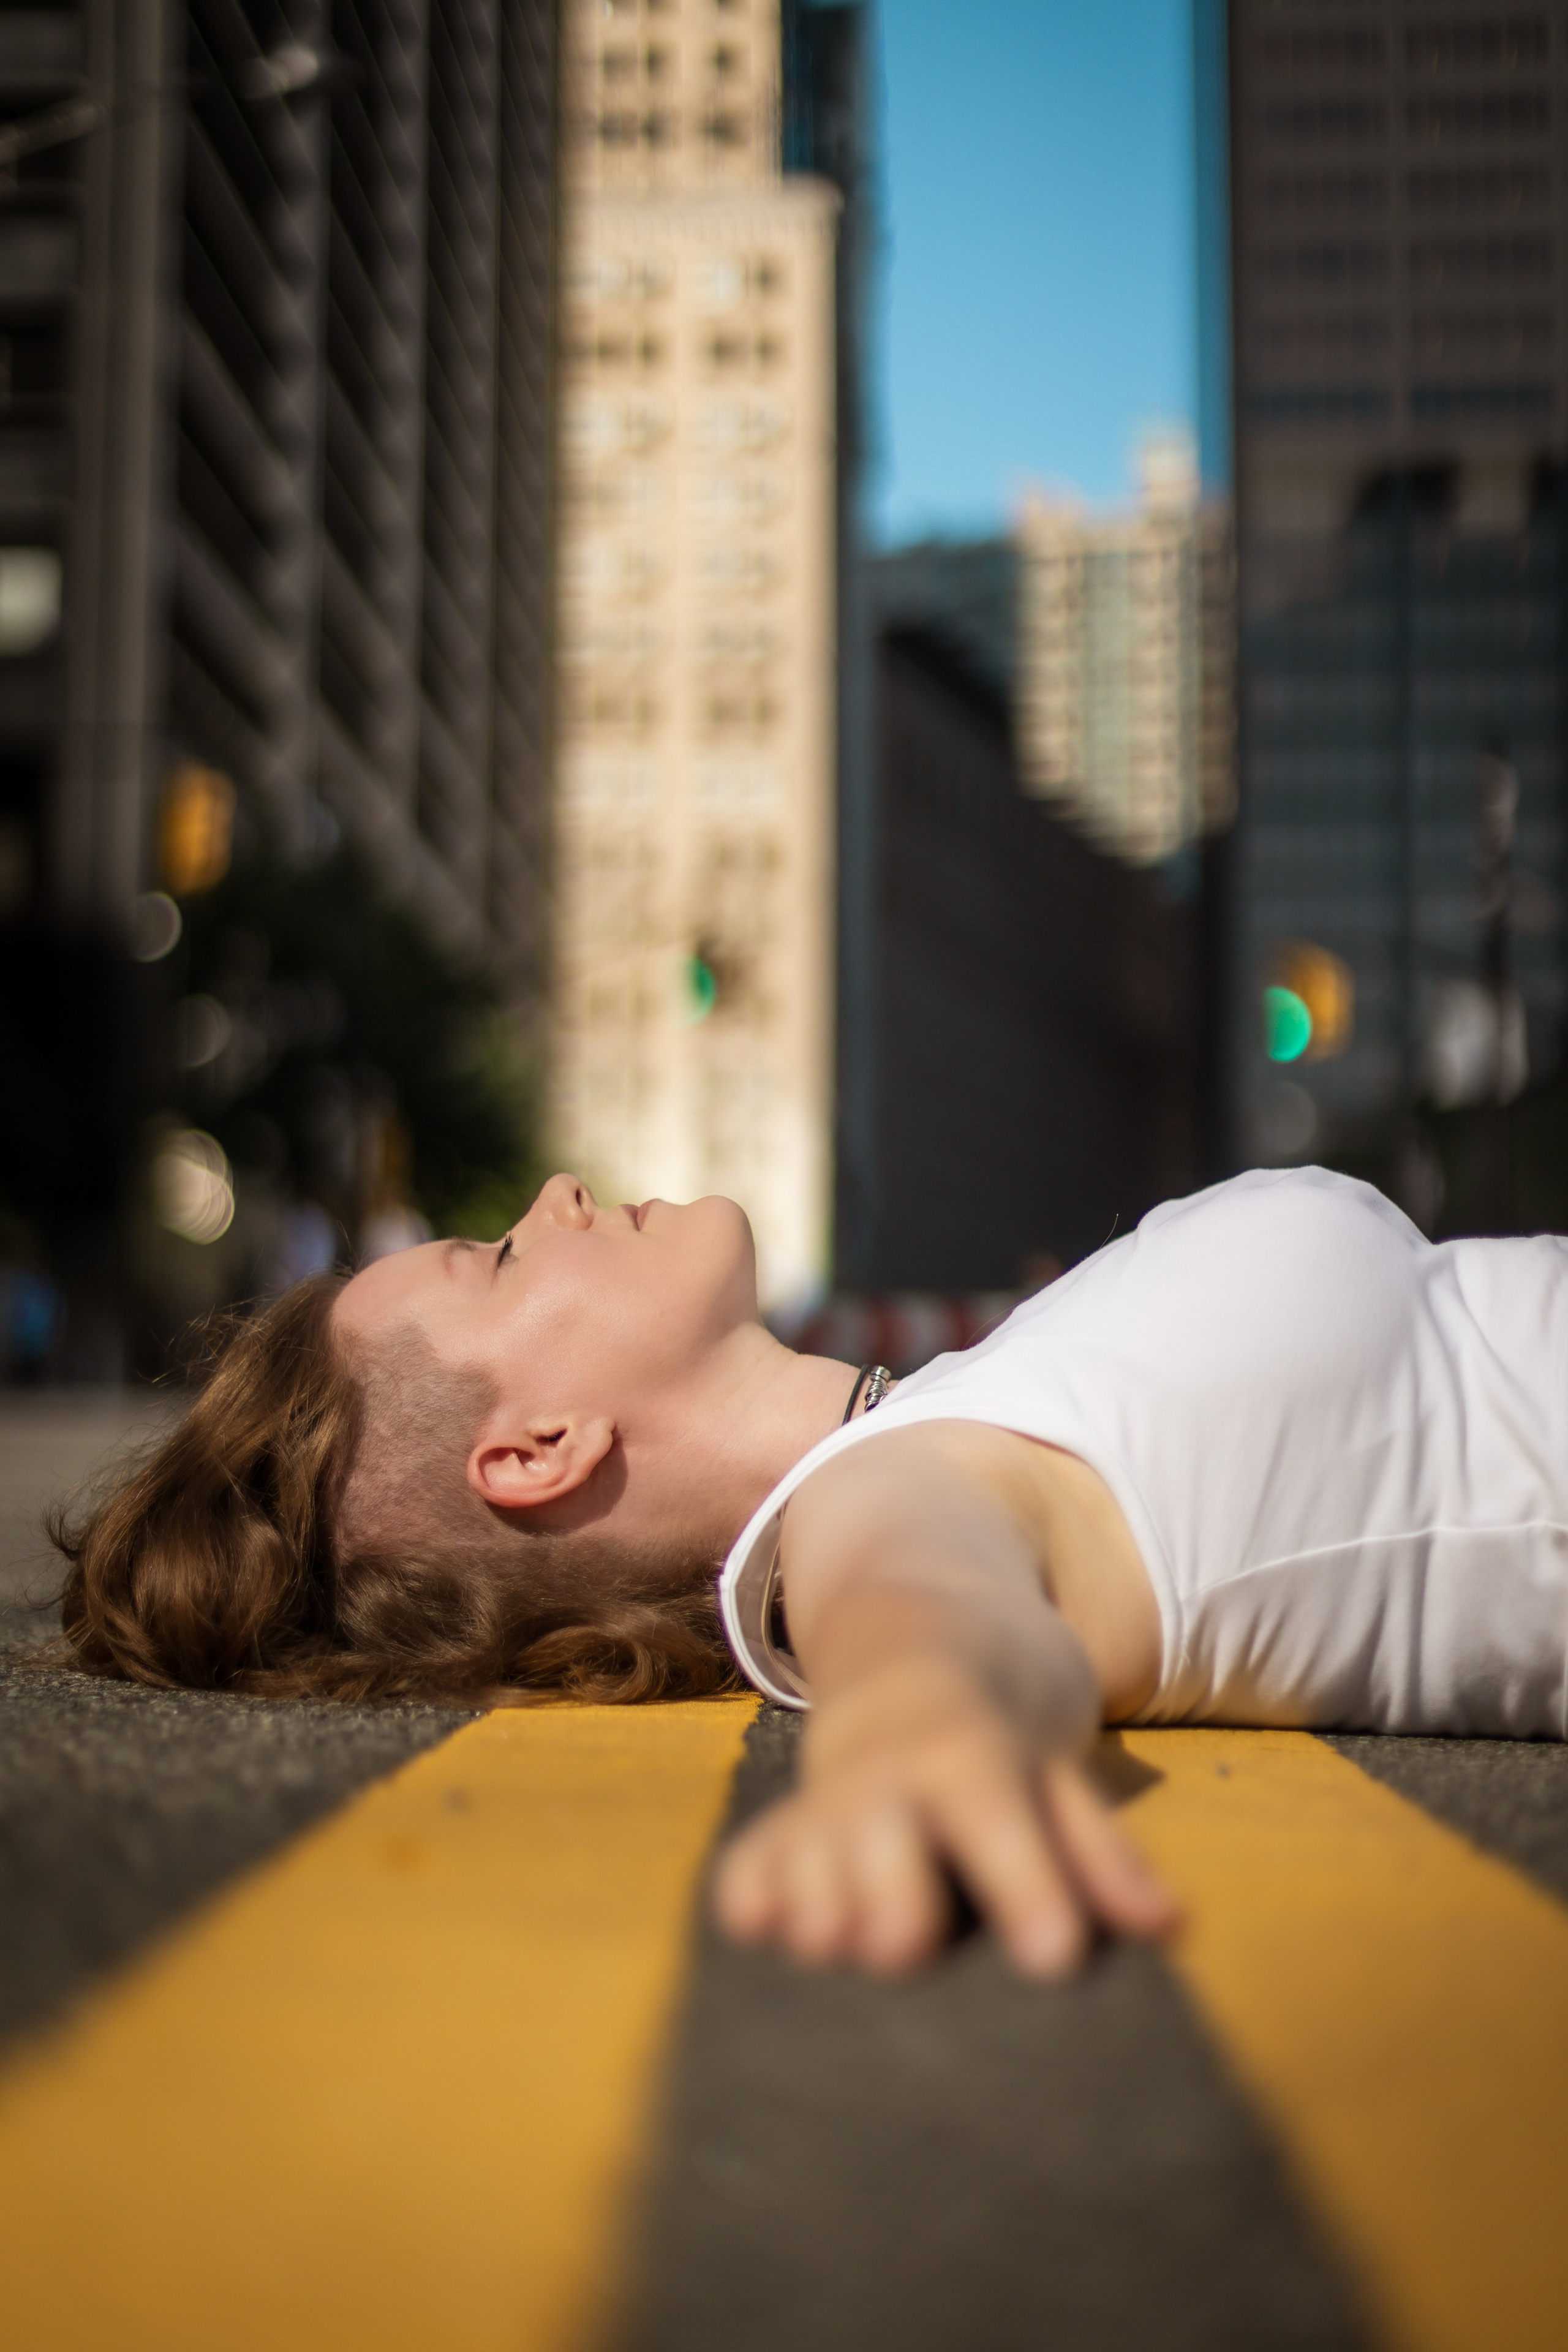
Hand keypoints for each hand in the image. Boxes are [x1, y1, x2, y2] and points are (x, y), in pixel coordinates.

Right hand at [712, 1658, 1178, 1978]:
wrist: (909, 1649)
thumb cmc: (1000, 1736)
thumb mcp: (1058, 1774)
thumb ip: (1103, 1853)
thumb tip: (1169, 1928)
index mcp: (969, 1758)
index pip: (995, 1818)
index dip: (1025, 1885)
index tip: (1054, 1958)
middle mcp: (887, 1780)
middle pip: (878, 1850)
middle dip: (890, 1906)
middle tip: (907, 1948)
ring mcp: (821, 1806)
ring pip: (803, 1870)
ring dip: (820, 1920)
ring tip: (839, 1946)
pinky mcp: (773, 1834)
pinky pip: (745, 1880)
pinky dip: (754, 1908)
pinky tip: (770, 1932)